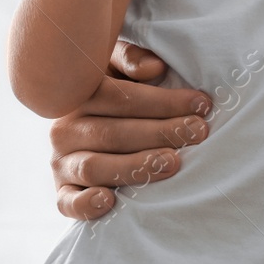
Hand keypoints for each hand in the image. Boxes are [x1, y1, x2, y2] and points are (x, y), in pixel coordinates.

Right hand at [50, 41, 211, 218]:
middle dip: (161, 133)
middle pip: (113, 133)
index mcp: (80, 95)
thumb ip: (132, 59)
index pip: (121, 97)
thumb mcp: (119, 66)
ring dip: (135, 166)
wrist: (92, 126)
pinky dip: (84, 204)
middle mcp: (65, 129)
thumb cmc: (118, 91)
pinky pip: (66, 202)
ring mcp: (61, 162)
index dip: (163, 102)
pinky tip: (109, 201)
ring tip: (172, 163)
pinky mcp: (62, 192)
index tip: (201, 105)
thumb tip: (154, 67)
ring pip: (94, 166)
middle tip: (198, 133)